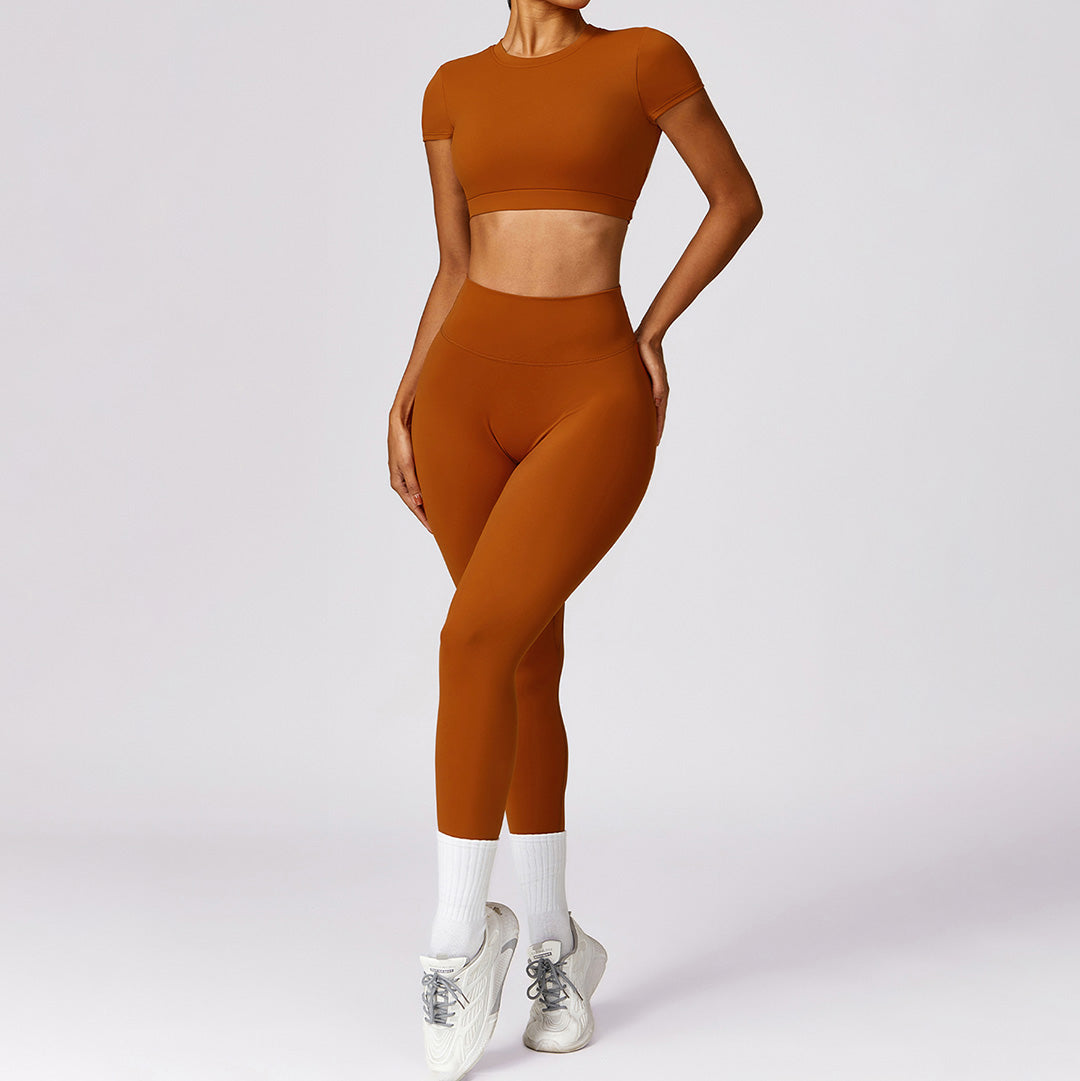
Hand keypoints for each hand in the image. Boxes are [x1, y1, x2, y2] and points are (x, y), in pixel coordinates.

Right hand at [388, 414, 433, 533]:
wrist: (401, 421)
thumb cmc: (401, 441)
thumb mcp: (407, 465)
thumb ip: (413, 484)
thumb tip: (418, 503)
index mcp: (398, 482)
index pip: (413, 506)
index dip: (423, 519)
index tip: (434, 530)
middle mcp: (402, 480)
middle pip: (416, 502)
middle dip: (426, 514)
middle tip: (440, 526)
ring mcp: (408, 473)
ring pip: (420, 493)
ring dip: (429, 503)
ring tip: (441, 514)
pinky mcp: (414, 465)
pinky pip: (423, 483)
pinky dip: (430, 491)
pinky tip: (438, 494)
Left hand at [635, 336, 668, 444]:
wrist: (646, 338)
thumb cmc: (649, 354)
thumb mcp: (655, 371)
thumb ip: (658, 386)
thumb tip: (658, 402)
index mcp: (660, 392)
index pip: (659, 416)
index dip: (658, 430)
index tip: (655, 444)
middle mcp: (656, 391)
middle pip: (655, 415)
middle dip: (652, 429)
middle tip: (647, 444)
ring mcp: (650, 387)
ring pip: (648, 409)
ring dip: (646, 421)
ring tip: (641, 432)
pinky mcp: (643, 381)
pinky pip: (642, 400)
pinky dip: (641, 410)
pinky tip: (635, 413)